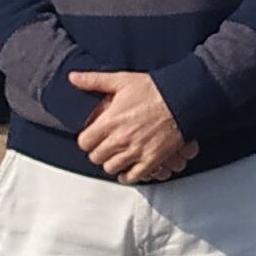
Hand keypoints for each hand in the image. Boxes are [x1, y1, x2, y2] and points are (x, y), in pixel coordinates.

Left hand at [69, 70, 196, 183]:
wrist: (183, 98)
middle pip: (96, 157)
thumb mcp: (122, 80)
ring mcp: (136, 151)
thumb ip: (94, 80)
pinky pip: (132, 177)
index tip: (94, 136)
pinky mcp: (151, 159)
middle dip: (99, 151)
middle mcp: (120, 139)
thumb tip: (72, 78)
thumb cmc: (154, 89)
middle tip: (106, 145)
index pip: (85, 142)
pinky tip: (129, 168)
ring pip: (111, 168)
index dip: (88, 140)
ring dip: (113, 163)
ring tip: (118, 155)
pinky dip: (128, 175)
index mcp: (110, 121)